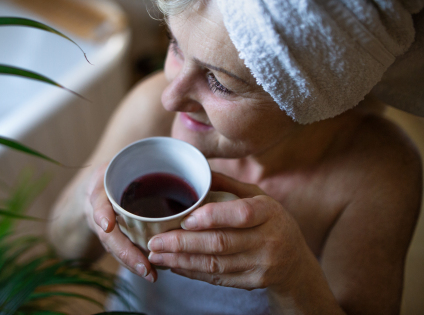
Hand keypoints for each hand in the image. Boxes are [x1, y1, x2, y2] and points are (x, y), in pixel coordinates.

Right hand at [84, 164, 156, 282]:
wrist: (107, 178)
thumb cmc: (128, 167)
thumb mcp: (135, 157)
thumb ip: (160, 160)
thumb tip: (206, 167)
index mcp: (103, 184)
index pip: (97, 199)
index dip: (101, 212)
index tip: (107, 225)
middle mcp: (100, 205)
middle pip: (107, 233)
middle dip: (125, 252)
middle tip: (146, 266)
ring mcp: (103, 222)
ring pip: (114, 246)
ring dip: (132, 261)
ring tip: (152, 274)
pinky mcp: (112, 233)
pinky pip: (121, 249)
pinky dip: (134, 260)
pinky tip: (151, 270)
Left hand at [147, 171, 310, 291]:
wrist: (296, 263)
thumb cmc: (270, 221)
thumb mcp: (257, 197)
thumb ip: (228, 184)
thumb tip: (197, 167)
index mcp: (268, 212)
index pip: (240, 214)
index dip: (212, 217)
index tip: (184, 219)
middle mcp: (268, 240)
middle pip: (221, 243)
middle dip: (183, 243)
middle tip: (155, 241)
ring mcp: (262, 265)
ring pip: (215, 265)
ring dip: (181, 260)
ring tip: (156, 255)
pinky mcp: (253, 283)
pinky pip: (218, 278)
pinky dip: (192, 272)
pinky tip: (174, 265)